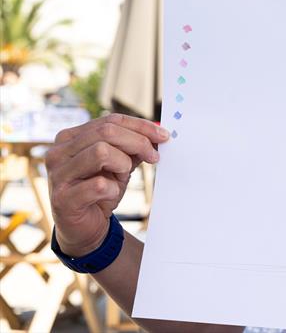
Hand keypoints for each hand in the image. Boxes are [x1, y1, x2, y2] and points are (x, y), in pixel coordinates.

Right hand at [46, 114, 168, 255]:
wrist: (84, 228)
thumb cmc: (100, 191)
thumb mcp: (119, 164)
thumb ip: (132, 147)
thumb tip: (157, 135)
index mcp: (70, 138)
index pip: (110, 121)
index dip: (140, 126)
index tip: (163, 136)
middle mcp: (59, 152)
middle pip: (106, 132)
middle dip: (138, 142)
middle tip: (154, 157)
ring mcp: (58, 175)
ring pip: (101, 152)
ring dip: (123, 164)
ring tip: (123, 176)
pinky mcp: (62, 199)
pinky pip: (99, 185)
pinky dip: (113, 189)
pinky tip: (111, 194)